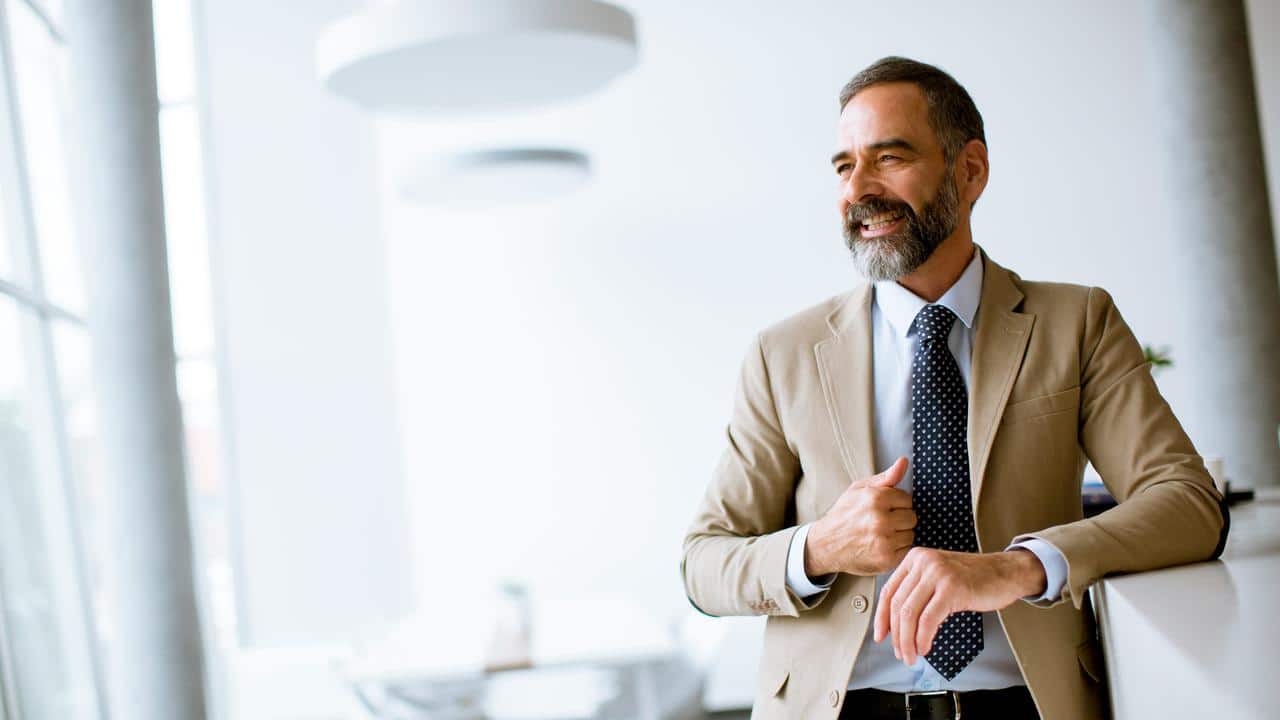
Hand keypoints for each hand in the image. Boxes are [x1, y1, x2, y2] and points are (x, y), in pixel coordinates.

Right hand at [804, 457, 914, 576]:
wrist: (825, 544)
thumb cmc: (843, 514)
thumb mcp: (858, 489)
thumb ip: (885, 477)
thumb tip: (904, 461)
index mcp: (875, 498)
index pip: (908, 499)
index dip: (897, 503)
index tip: (885, 508)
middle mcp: (880, 520)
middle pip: (912, 517)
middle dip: (900, 519)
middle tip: (882, 522)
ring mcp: (884, 541)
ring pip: (911, 534)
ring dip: (900, 535)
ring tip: (881, 534)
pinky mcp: (886, 559)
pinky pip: (906, 550)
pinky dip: (897, 549)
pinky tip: (882, 545)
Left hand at [873, 547, 1046, 665]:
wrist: (1005, 572)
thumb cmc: (973, 578)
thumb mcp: (938, 577)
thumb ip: (917, 591)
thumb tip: (895, 623)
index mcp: (915, 558)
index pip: (888, 591)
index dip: (881, 618)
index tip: (880, 636)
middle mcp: (923, 562)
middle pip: (897, 605)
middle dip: (896, 635)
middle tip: (901, 652)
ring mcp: (937, 574)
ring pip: (909, 614)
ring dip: (907, 641)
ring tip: (911, 655)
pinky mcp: (952, 588)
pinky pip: (928, 620)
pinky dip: (922, 638)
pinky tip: (925, 647)